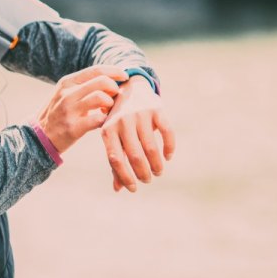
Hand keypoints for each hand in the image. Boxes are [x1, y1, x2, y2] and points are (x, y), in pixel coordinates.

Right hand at [36, 64, 129, 153]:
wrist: (39, 137)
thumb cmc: (58, 114)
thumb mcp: (65, 94)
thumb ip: (83, 86)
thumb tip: (111, 79)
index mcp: (67, 83)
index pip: (96, 70)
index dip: (115, 71)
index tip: (124, 77)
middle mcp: (67, 94)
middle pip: (102, 82)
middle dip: (114, 89)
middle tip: (115, 98)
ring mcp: (69, 110)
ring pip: (101, 98)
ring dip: (110, 105)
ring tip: (107, 110)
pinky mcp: (72, 127)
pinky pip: (98, 119)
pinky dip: (105, 120)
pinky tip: (102, 121)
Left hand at [102, 77, 175, 192]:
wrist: (129, 88)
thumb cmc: (118, 121)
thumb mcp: (112, 137)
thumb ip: (115, 161)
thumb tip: (118, 189)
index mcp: (107, 130)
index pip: (115, 159)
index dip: (125, 176)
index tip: (134, 188)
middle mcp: (122, 122)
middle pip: (135, 155)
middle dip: (143, 173)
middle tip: (148, 180)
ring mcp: (139, 115)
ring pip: (151, 147)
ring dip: (156, 164)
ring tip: (158, 172)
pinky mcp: (156, 109)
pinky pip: (166, 132)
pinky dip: (169, 148)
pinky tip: (167, 156)